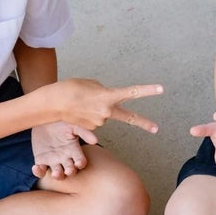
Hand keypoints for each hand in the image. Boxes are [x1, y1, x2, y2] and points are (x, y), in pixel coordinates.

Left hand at [31, 121, 96, 178]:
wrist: (43, 119)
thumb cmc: (61, 121)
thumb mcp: (73, 124)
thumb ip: (83, 131)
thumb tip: (95, 140)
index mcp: (74, 150)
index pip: (81, 160)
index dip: (81, 163)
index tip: (79, 163)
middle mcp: (65, 158)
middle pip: (71, 170)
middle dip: (70, 171)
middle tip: (68, 170)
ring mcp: (53, 161)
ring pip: (58, 173)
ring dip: (58, 175)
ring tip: (56, 173)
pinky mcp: (41, 161)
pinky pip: (41, 171)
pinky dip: (38, 172)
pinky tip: (36, 167)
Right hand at [48, 79, 163, 132]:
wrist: (54, 103)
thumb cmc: (72, 88)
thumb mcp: (92, 84)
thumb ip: (105, 93)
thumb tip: (108, 104)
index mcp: (109, 96)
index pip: (132, 93)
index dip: (147, 90)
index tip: (161, 89)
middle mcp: (107, 112)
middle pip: (129, 118)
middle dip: (143, 123)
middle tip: (156, 129)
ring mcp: (100, 122)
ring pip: (104, 114)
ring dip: (97, 108)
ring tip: (82, 103)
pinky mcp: (92, 129)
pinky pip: (95, 119)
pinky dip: (89, 115)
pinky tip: (79, 111)